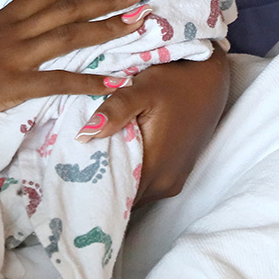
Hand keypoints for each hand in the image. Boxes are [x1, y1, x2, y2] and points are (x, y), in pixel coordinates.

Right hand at [0, 0, 149, 127]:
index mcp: (1, 17)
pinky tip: (113, 82)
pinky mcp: (11, 86)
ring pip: (68, 38)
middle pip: (67, 10)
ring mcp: (14, 57)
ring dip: (106, 29)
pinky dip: (86, 82)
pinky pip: (56, 83)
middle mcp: (14, 32)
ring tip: (137, 21)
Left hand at [79, 49, 229, 204]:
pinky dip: (130, 176)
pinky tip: (114, 158)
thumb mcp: (141, 89)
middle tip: (72, 172)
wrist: (210, 79)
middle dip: (99, 188)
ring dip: (115, 181)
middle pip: (123, 198)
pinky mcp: (177, 175)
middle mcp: (165, 184)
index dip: (90, 192)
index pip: (115, 198)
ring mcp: (173, 182)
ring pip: (134, 193)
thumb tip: (83, 136)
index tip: (68, 182)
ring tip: (89, 165)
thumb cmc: (175, 81)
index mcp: (155, 168)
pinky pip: (146, 186)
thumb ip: (114, 112)